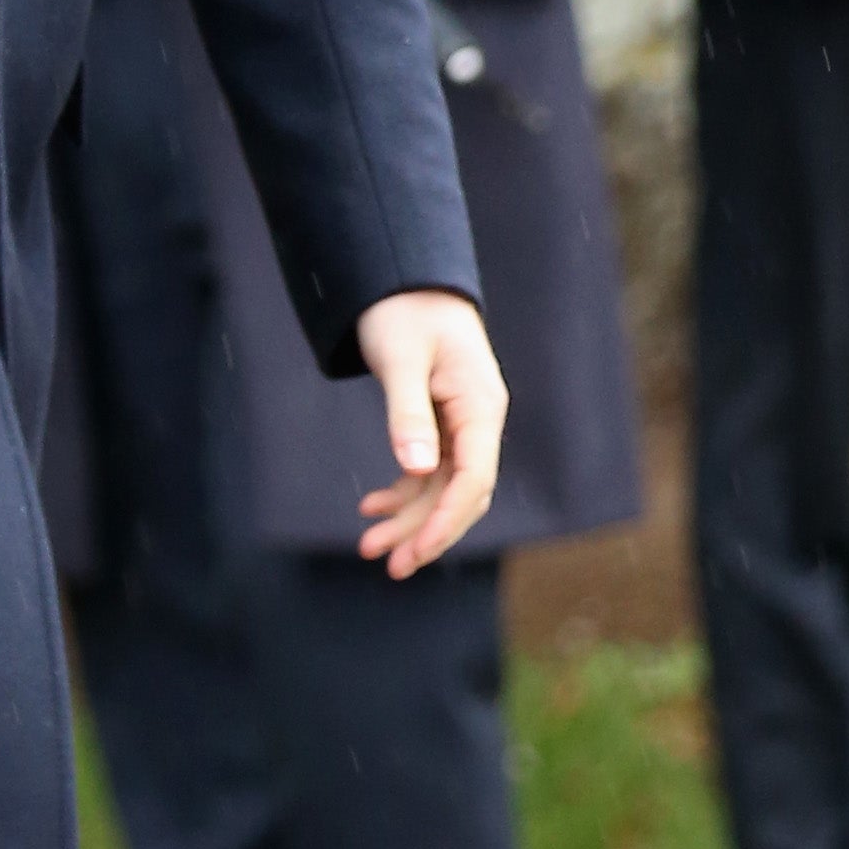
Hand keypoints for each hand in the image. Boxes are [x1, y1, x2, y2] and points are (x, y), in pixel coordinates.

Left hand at [355, 290, 506, 575]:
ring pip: (441, 488)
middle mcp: (478, 422)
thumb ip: (407, 413)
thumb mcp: (401, 360)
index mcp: (480, 406)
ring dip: (409, 519)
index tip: (418, 551)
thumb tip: (416, 469)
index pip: (473, 478)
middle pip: (461, 493)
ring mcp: (461, 426)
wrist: (403, 281)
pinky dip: (401, 493)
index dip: (447, 519)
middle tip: (389, 566)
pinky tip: (371, 509)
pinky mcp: (439, 425)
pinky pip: (426, 472)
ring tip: (368, 545)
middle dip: (426, 531)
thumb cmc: (403, 313)